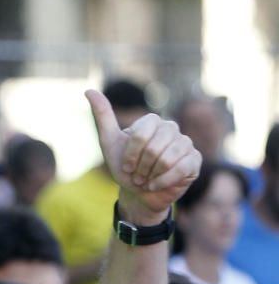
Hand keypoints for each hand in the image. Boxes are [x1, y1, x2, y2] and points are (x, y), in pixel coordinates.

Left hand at [86, 90, 200, 222]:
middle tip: (136, 175)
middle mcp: (172, 128)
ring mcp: (186, 143)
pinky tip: (155, 185)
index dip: (130, 155)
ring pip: (167, 159)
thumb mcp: (109, 142)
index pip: (140, 135)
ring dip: (150, 176)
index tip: (125, 166)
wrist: (138, 193)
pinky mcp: (194, 160)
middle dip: (140, 167)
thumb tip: (89, 90)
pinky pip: (181, 169)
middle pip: (154, 148)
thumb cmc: (125, 167)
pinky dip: (163, 182)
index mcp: (152, 122)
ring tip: (146, 180)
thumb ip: (102, 116)